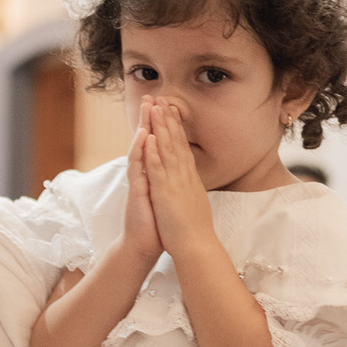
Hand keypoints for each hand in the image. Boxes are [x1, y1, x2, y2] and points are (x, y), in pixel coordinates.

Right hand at [123, 110, 161, 263]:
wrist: (143, 246)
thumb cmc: (156, 224)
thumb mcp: (164, 198)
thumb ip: (166, 182)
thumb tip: (174, 172)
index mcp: (153, 176)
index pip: (156, 146)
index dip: (160, 126)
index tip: (166, 107)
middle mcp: (144, 175)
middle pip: (146, 142)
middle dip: (149, 119)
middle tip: (151, 97)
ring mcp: (138, 182)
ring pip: (140, 150)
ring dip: (143, 128)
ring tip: (147, 108)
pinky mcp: (136, 192)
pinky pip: (138, 169)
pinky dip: (141, 153)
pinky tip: (143, 138)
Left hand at [142, 99, 214, 258]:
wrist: (197, 247)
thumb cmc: (194, 231)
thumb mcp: (194, 203)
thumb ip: (190, 189)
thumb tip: (191, 182)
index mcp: (190, 179)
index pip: (183, 147)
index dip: (176, 127)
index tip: (171, 110)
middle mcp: (185, 176)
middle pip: (176, 142)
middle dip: (168, 119)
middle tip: (162, 98)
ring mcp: (176, 183)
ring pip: (168, 149)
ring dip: (161, 128)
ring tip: (155, 108)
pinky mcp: (166, 193)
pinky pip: (159, 169)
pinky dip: (154, 152)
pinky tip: (150, 137)